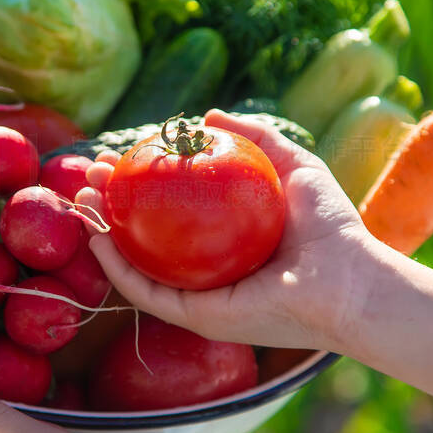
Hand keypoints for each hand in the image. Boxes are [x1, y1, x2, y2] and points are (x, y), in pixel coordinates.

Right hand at [77, 109, 376, 352]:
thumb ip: (256, 138)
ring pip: (133, 264)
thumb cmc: (331, 227)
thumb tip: (209, 114)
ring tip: (81, 198)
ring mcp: (194, 296)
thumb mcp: (293, 165)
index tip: (119, 156)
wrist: (350, 280)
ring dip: (100, 233)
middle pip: (141, 235)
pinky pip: (145, 291)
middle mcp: (202, 269)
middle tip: (90, 175)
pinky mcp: (193, 318)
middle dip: (109, 205)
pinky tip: (99, 235)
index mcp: (220, 240)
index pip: (168, 208)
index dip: (138, 182)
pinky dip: (116, 266)